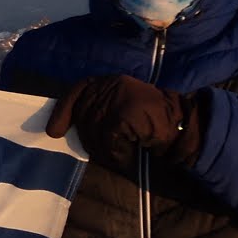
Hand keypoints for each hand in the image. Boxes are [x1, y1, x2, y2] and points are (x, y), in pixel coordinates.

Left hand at [46, 75, 202, 170]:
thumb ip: (98, 111)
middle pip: (85, 116)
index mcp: (109, 81)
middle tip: (107, 153)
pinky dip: (116, 151)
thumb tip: (64, 127)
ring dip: (105, 150)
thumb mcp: (122, 109)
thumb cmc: (152, 123)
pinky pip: (108, 139)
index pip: (78, 90)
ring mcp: (118, 96)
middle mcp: (112, 84)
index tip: (54, 131)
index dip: (63, 111)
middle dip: (91, 139)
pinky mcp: (124, 113)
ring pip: (95, 130)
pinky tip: (127, 154)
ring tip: (119, 155)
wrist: (183, 125)